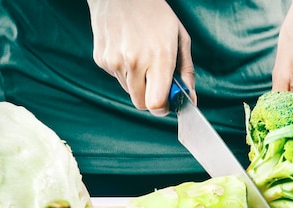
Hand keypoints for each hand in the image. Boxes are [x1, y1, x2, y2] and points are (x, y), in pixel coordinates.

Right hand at [87, 0, 195, 115]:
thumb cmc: (154, 13)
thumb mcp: (179, 38)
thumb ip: (186, 72)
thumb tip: (190, 99)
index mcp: (159, 57)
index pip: (156, 103)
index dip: (162, 108)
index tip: (167, 102)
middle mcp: (134, 62)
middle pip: (141, 104)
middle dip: (150, 98)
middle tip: (156, 81)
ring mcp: (114, 61)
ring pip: (129, 91)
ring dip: (137, 82)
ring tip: (140, 56)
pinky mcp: (101, 60)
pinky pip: (116, 78)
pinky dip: (124, 71)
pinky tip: (127, 50)